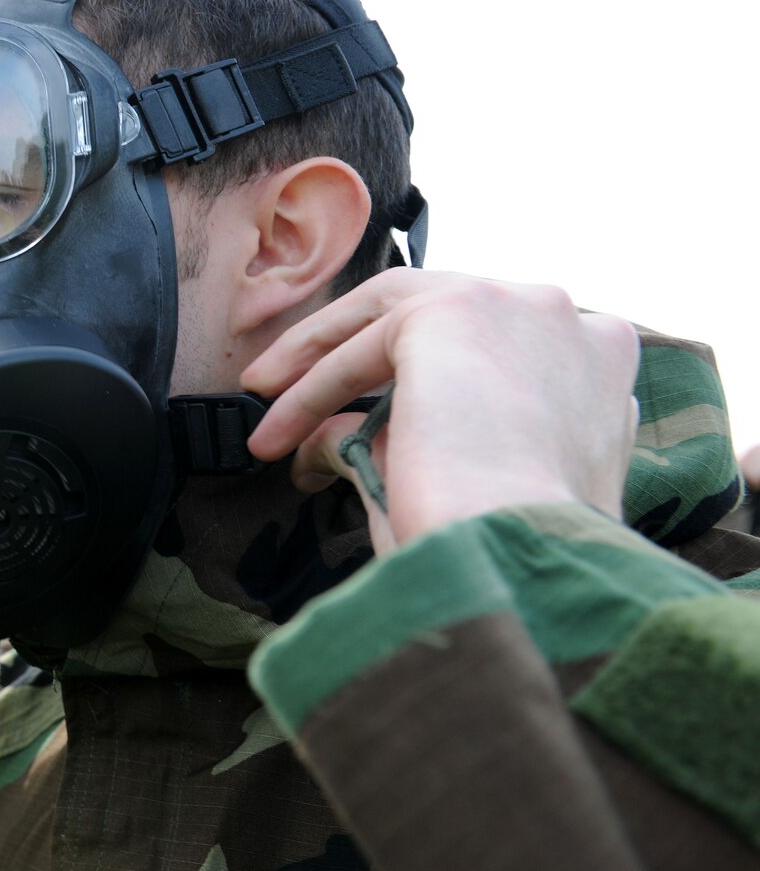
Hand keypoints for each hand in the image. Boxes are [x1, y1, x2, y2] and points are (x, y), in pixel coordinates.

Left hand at [242, 269, 639, 552]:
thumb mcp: (473, 489)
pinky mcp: (458, 308)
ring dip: (321, 361)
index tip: (367, 418)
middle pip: (444, 320)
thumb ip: (412, 442)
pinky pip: (364, 340)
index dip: (422, 382)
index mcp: (602, 381)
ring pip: (395, 317)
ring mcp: (523, 308)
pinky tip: (277, 429)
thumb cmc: (506, 557)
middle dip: (360, 356)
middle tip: (295, 397)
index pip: (496, 354)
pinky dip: (312, 384)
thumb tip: (334, 436)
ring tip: (268, 406)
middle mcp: (577, 330)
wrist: (523, 561)